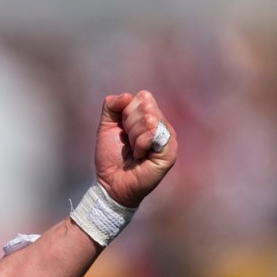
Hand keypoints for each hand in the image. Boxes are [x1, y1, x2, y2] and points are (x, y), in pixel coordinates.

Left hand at [94, 91, 176, 206]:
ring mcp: (168, 139)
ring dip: (133, 136)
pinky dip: (139, 144)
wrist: (111, 181)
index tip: (123, 129)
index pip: (143, 97)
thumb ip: (112, 105)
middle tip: (128, 142)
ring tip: (134, 151)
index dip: (126, 111)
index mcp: (151, 117)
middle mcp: (162, 125)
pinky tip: (139, 156)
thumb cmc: (111, 155)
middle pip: (146, 106)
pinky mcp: (169, 153)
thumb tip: (127, 95)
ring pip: (150, 119)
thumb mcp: (106, 125)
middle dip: (129, 124)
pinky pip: (153, 135)